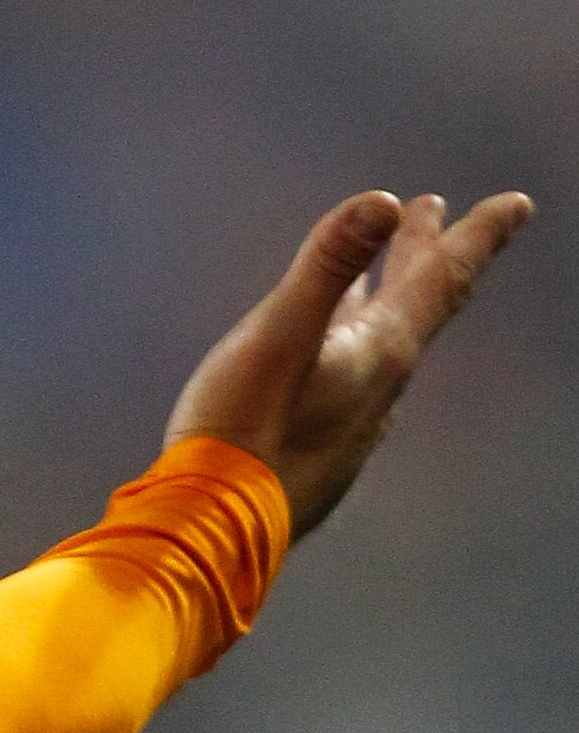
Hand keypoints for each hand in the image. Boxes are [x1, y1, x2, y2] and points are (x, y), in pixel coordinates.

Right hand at [165, 185, 532, 537]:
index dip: (480, 236)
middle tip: (432, 210)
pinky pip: (350, 381)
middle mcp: (380, 388)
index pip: (443, 280)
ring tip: (378, 277)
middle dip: (427, 254)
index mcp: (381, 352)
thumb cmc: (244, 432)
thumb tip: (380, 203)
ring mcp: (352, 425)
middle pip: (416, 308)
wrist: (215, 530)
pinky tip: (330, 355)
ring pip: (383, 344)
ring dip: (387, 299)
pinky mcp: (320, 453)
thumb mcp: (279, 338)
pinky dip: (351, 345)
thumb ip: (327, 268)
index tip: (517, 205)